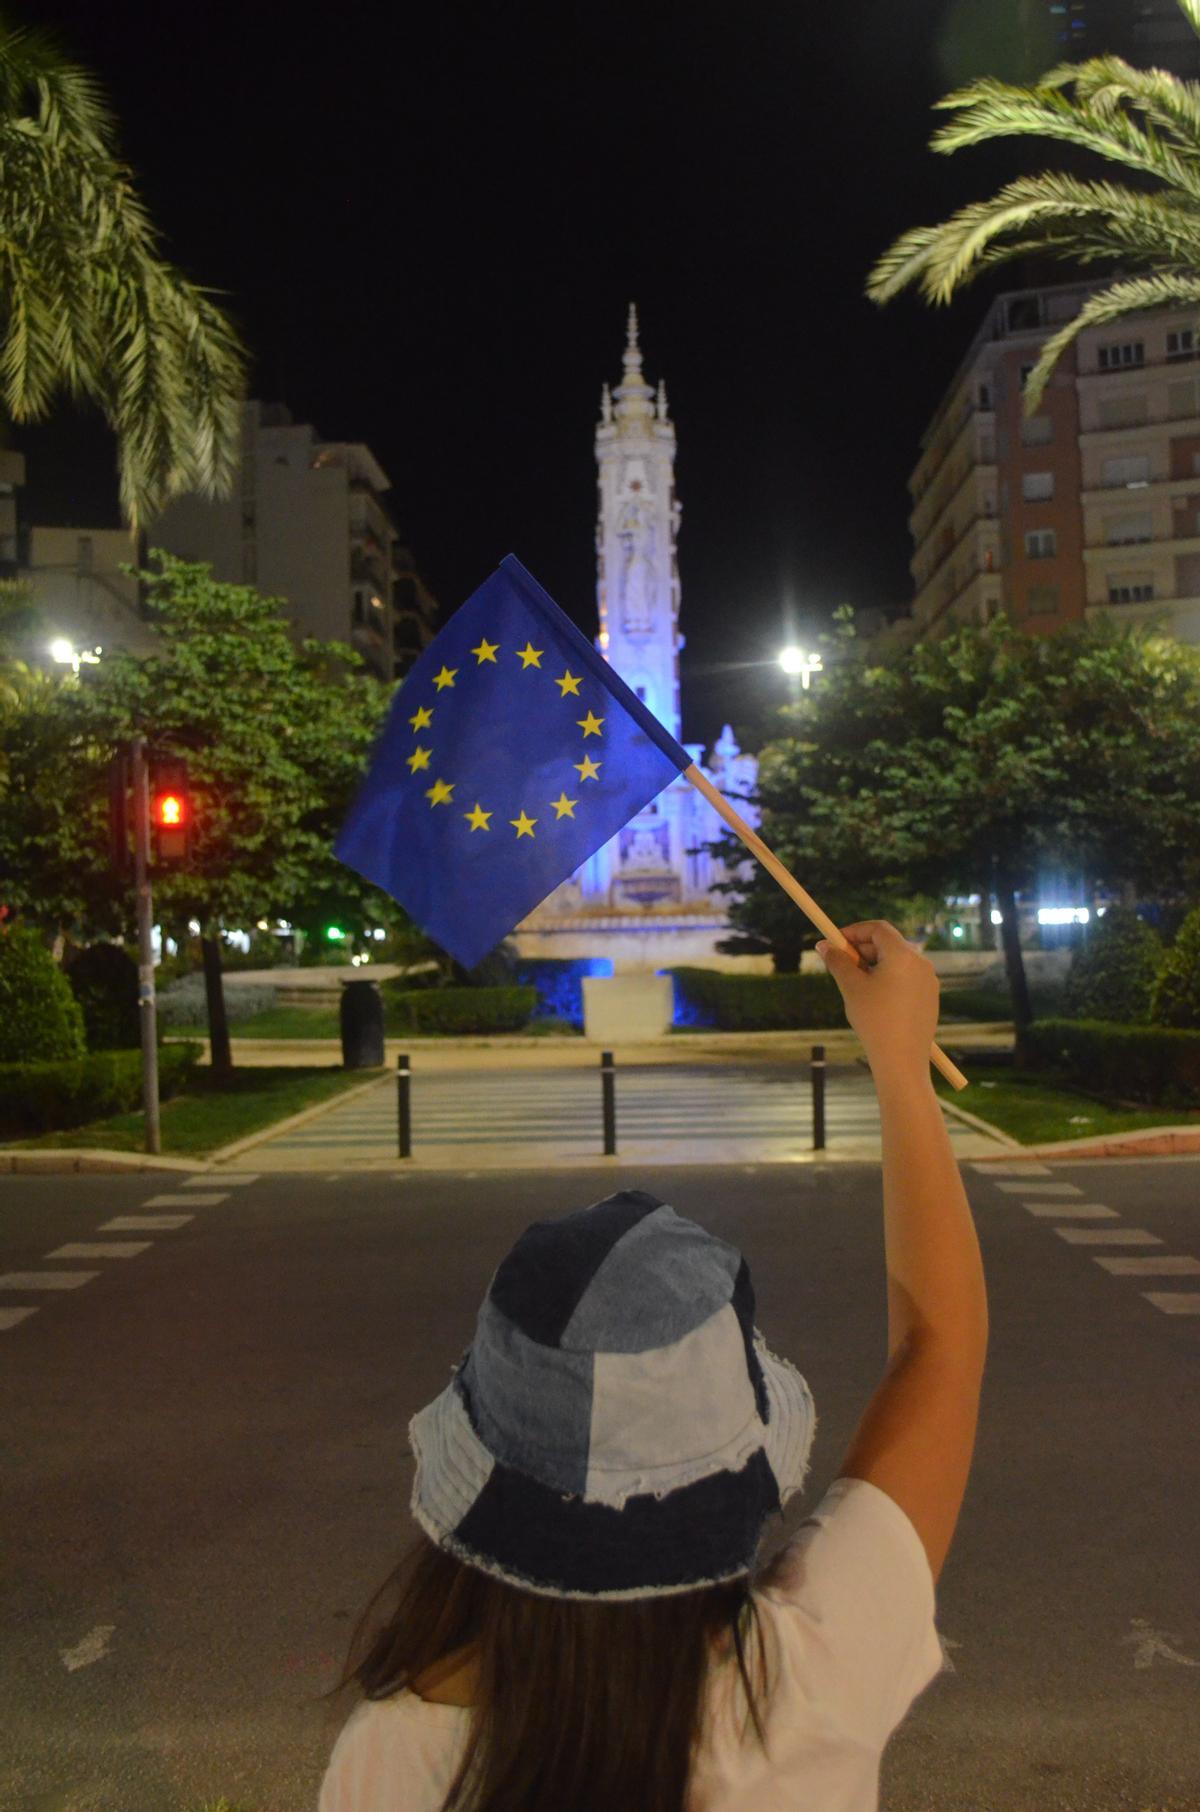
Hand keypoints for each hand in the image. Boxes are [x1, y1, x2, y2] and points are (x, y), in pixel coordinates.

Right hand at [815, 921, 939, 1076]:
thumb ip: (837, 961)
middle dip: (862, 950)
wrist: (902, 1060)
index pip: (878, 928)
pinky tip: (875, 1001)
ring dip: (874, 965)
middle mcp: (920, 963)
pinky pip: (906, 978)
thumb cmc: (874, 1020)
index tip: (836, 942)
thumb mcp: (851, 987)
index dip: (854, 931)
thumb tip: (823, 945)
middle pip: (888, 944)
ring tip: (856, 986)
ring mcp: (928, 980)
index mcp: (903, 955)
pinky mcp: (930, 997)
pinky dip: (888, 979)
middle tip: (842, 965)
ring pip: (897, 962)